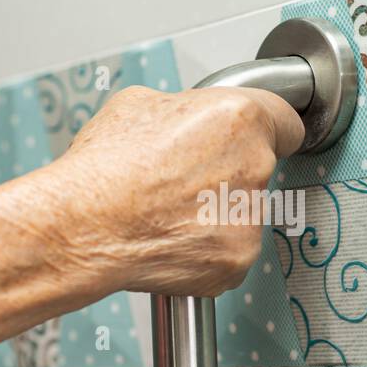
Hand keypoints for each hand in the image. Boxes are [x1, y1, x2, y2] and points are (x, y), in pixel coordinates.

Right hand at [30, 84, 304, 297]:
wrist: (81, 228)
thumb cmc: (101, 169)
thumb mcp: (134, 105)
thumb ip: (178, 110)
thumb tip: (180, 118)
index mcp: (238, 118)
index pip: (285, 122)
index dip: (260, 131)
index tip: (248, 142)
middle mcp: (254, 165)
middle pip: (256, 169)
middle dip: (224, 175)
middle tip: (177, 182)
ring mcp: (248, 218)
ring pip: (240, 214)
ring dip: (211, 215)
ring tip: (162, 215)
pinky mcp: (235, 261)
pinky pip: (226, 253)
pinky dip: (201, 253)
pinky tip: (165, 242)